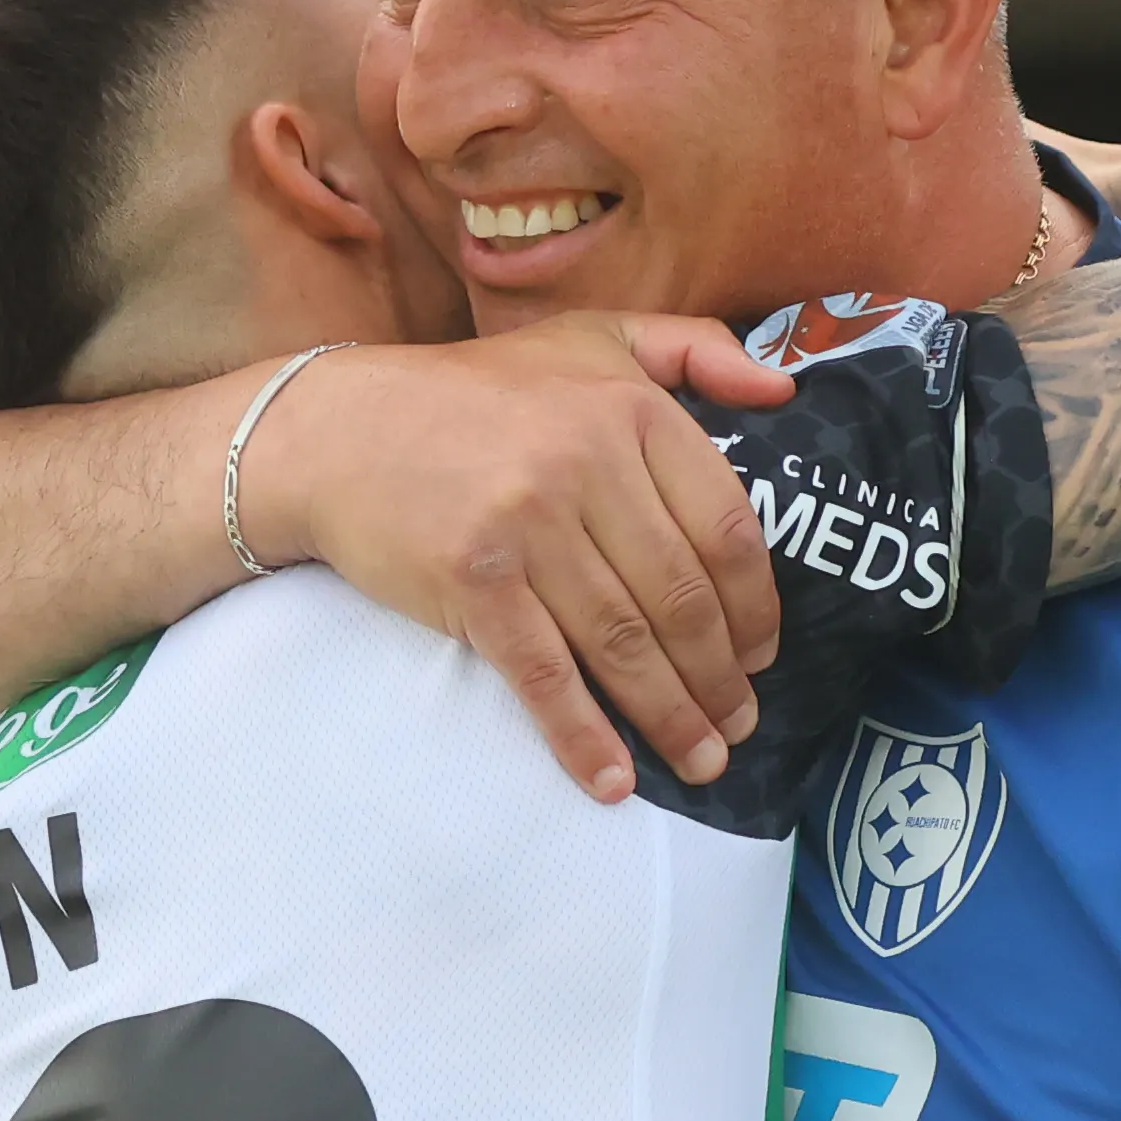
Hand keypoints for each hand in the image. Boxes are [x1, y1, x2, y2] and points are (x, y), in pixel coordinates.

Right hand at [250, 316, 796, 804]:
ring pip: (624, 643)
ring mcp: (528, 524)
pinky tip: (613, 781)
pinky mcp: (473, 580)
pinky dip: (584, 736)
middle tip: (739, 725)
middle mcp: (586, 463)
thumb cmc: (474, 393)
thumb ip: (692, 348)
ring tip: (702, 761)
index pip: (726, 526)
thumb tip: (785, 386)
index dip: (755, 605)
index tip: (761, 655)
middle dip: (719, 678)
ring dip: (671, 716)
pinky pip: (546, 673)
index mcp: (629, 409)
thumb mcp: (590, 339)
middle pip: (682, 597)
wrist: (335, 430)